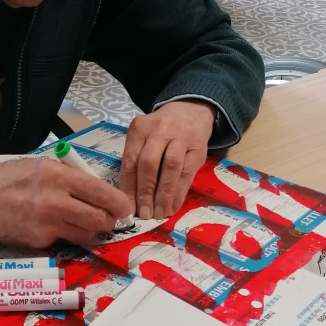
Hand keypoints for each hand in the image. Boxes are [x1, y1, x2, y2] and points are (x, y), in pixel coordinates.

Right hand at [0, 158, 132, 248]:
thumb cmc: (4, 179)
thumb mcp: (38, 166)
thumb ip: (68, 178)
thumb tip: (97, 193)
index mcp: (57, 175)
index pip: (102, 193)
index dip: (119, 204)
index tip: (124, 209)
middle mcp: (55, 200)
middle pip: (101, 219)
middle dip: (108, 221)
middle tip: (105, 219)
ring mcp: (46, 224)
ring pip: (86, 234)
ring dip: (88, 231)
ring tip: (78, 222)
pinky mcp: (37, 242)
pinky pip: (63, 241)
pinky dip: (63, 236)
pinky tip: (50, 227)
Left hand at [119, 100, 215, 219]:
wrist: (190, 111)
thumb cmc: (160, 131)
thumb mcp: (144, 137)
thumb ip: (136, 161)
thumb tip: (130, 199)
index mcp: (139, 128)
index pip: (131, 161)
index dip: (129, 188)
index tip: (128, 208)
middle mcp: (159, 130)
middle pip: (149, 164)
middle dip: (145, 192)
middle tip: (144, 214)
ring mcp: (181, 137)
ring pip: (170, 168)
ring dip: (163, 194)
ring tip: (159, 213)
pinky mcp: (198, 148)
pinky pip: (187, 173)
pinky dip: (179, 193)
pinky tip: (173, 206)